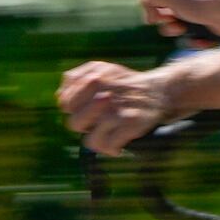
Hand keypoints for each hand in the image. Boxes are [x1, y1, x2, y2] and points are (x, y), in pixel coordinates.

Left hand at [58, 61, 188, 155]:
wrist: (159, 91)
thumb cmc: (123, 84)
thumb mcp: (100, 70)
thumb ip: (76, 79)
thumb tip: (60, 98)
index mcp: (92, 77)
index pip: (65, 104)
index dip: (74, 111)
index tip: (86, 110)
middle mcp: (102, 92)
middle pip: (74, 124)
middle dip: (85, 127)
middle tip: (98, 123)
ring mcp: (115, 110)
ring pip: (90, 141)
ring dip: (99, 141)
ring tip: (108, 136)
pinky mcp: (130, 123)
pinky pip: (108, 146)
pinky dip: (112, 149)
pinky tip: (118, 144)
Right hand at [138, 0, 219, 40]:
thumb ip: (147, 0)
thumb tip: (152, 18)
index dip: (156, 9)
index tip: (165, 14)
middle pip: (168, 11)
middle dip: (168, 24)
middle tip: (177, 26)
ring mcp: (203, 5)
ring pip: (181, 25)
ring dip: (179, 34)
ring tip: (187, 33)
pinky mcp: (212, 21)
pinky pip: (196, 34)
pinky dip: (194, 40)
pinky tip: (199, 40)